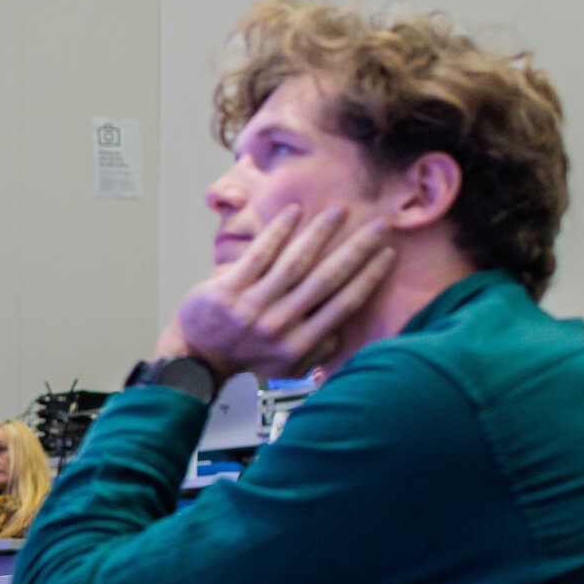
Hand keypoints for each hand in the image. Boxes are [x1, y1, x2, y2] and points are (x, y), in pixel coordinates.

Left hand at [166, 203, 393, 384]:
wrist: (196, 364)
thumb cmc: (245, 364)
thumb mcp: (286, 371)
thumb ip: (315, 353)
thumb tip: (340, 333)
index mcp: (299, 345)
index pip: (344, 304)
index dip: (369, 277)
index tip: (387, 254)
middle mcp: (280, 325)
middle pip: (327, 279)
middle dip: (356, 250)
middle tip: (378, 225)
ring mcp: (252, 306)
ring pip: (294, 263)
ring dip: (319, 234)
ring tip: (338, 212)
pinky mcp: (226, 290)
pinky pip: (257, 256)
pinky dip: (277, 232)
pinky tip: (293, 213)